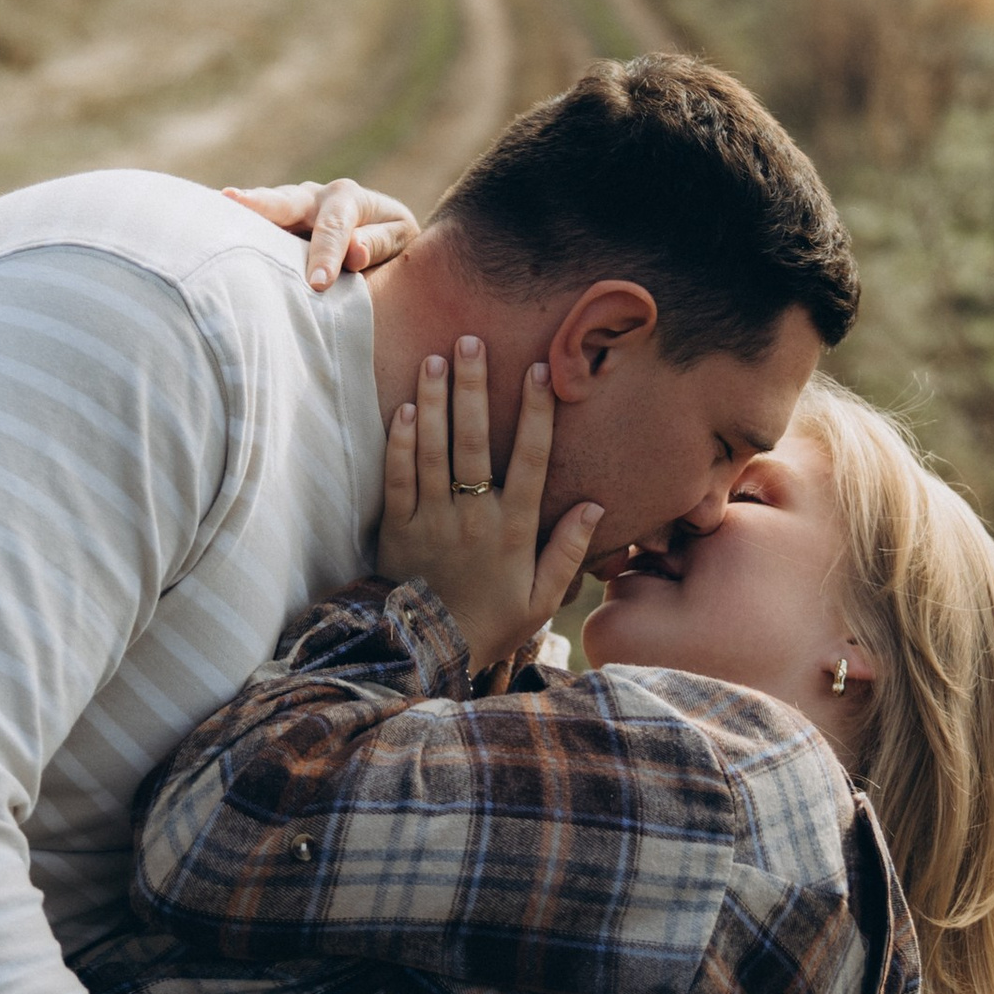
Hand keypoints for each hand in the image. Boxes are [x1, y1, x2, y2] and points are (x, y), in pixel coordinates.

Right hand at [221, 178, 422, 293]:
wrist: (375, 231)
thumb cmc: (388, 239)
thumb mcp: (399, 239)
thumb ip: (379, 243)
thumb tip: (355, 253)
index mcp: (347, 198)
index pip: (334, 227)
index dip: (326, 253)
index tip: (318, 283)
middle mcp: (311, 196)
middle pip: (284, 200)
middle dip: (261, 203)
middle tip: (233, 200)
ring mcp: (285, 207)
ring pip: (263, 211)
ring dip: (239, 212)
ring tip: (214, 208)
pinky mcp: (268, 223)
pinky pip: (250, 225)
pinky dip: (232, 226)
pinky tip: (205, 228)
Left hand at [380, 339, 603, 670]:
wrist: (428, 652)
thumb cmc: (491, 622)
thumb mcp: (541, 598)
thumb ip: (567, 552)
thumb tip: (595, 506)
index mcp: (514, 530)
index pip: (532, 461)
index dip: (536, 414)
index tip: (538, 370)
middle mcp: (474, 518)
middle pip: (475, 442)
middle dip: (473, 388)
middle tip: (470, 341)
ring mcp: (433, 520)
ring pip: (433, 450)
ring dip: (434, 401)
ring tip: (435, 358)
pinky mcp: (397, 528)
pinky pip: (398, 478)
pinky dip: (400, 443)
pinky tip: (404, 409)